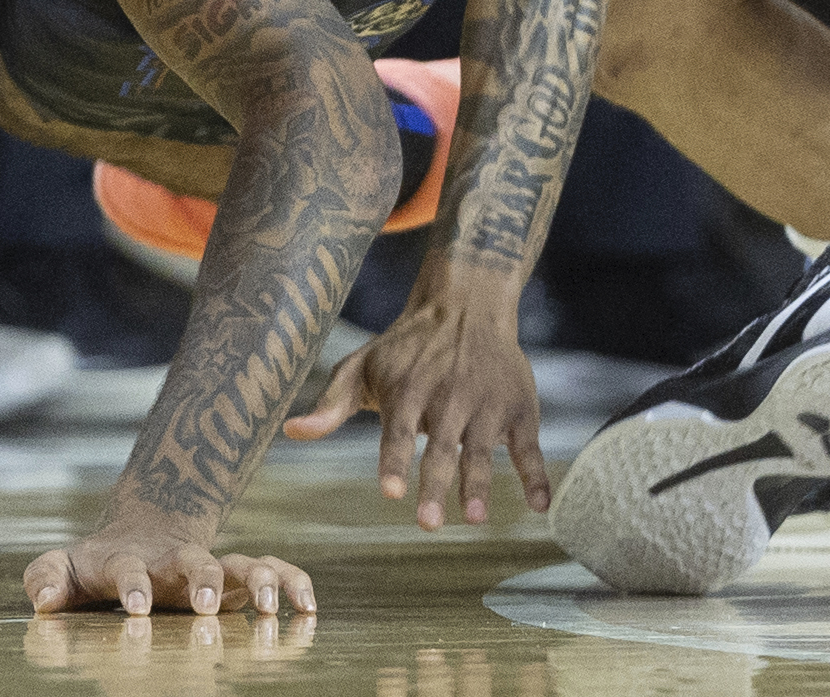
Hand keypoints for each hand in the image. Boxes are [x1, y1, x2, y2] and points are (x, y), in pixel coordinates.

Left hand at [25, 525, 314, 615]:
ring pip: (242, 563)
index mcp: (131, 562)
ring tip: (268, 609)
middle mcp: (175, 562)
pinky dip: (294, 584)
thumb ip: (46, 577)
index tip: (137, 609)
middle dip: (202, 579)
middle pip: (193, 560)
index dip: (133, 585)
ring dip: (258, 580)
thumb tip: (42, 601)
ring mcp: (211, 567)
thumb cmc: (97, 565)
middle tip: (206, 607)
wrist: (141, 536)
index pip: (129, 569)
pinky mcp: (239, 578)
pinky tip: (308, 609)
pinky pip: (276, 572)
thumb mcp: (63, 568)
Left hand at [281, 296, 544, 528]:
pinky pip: (530, 446)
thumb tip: (290, 431)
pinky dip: (537, 475)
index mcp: (407, 389)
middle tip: (427, 523)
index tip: (389, 493)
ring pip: (482, 448)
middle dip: (435, 483)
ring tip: (473, 518)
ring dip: (480, 483)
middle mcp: (447, 396)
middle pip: (440, 446)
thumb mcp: (364, 365)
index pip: (397, 430)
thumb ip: (331, 403)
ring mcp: (486, 404)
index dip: (393, 461)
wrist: (467, 305)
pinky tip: (540, 506)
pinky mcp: (519, 408)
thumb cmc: (406, 348)